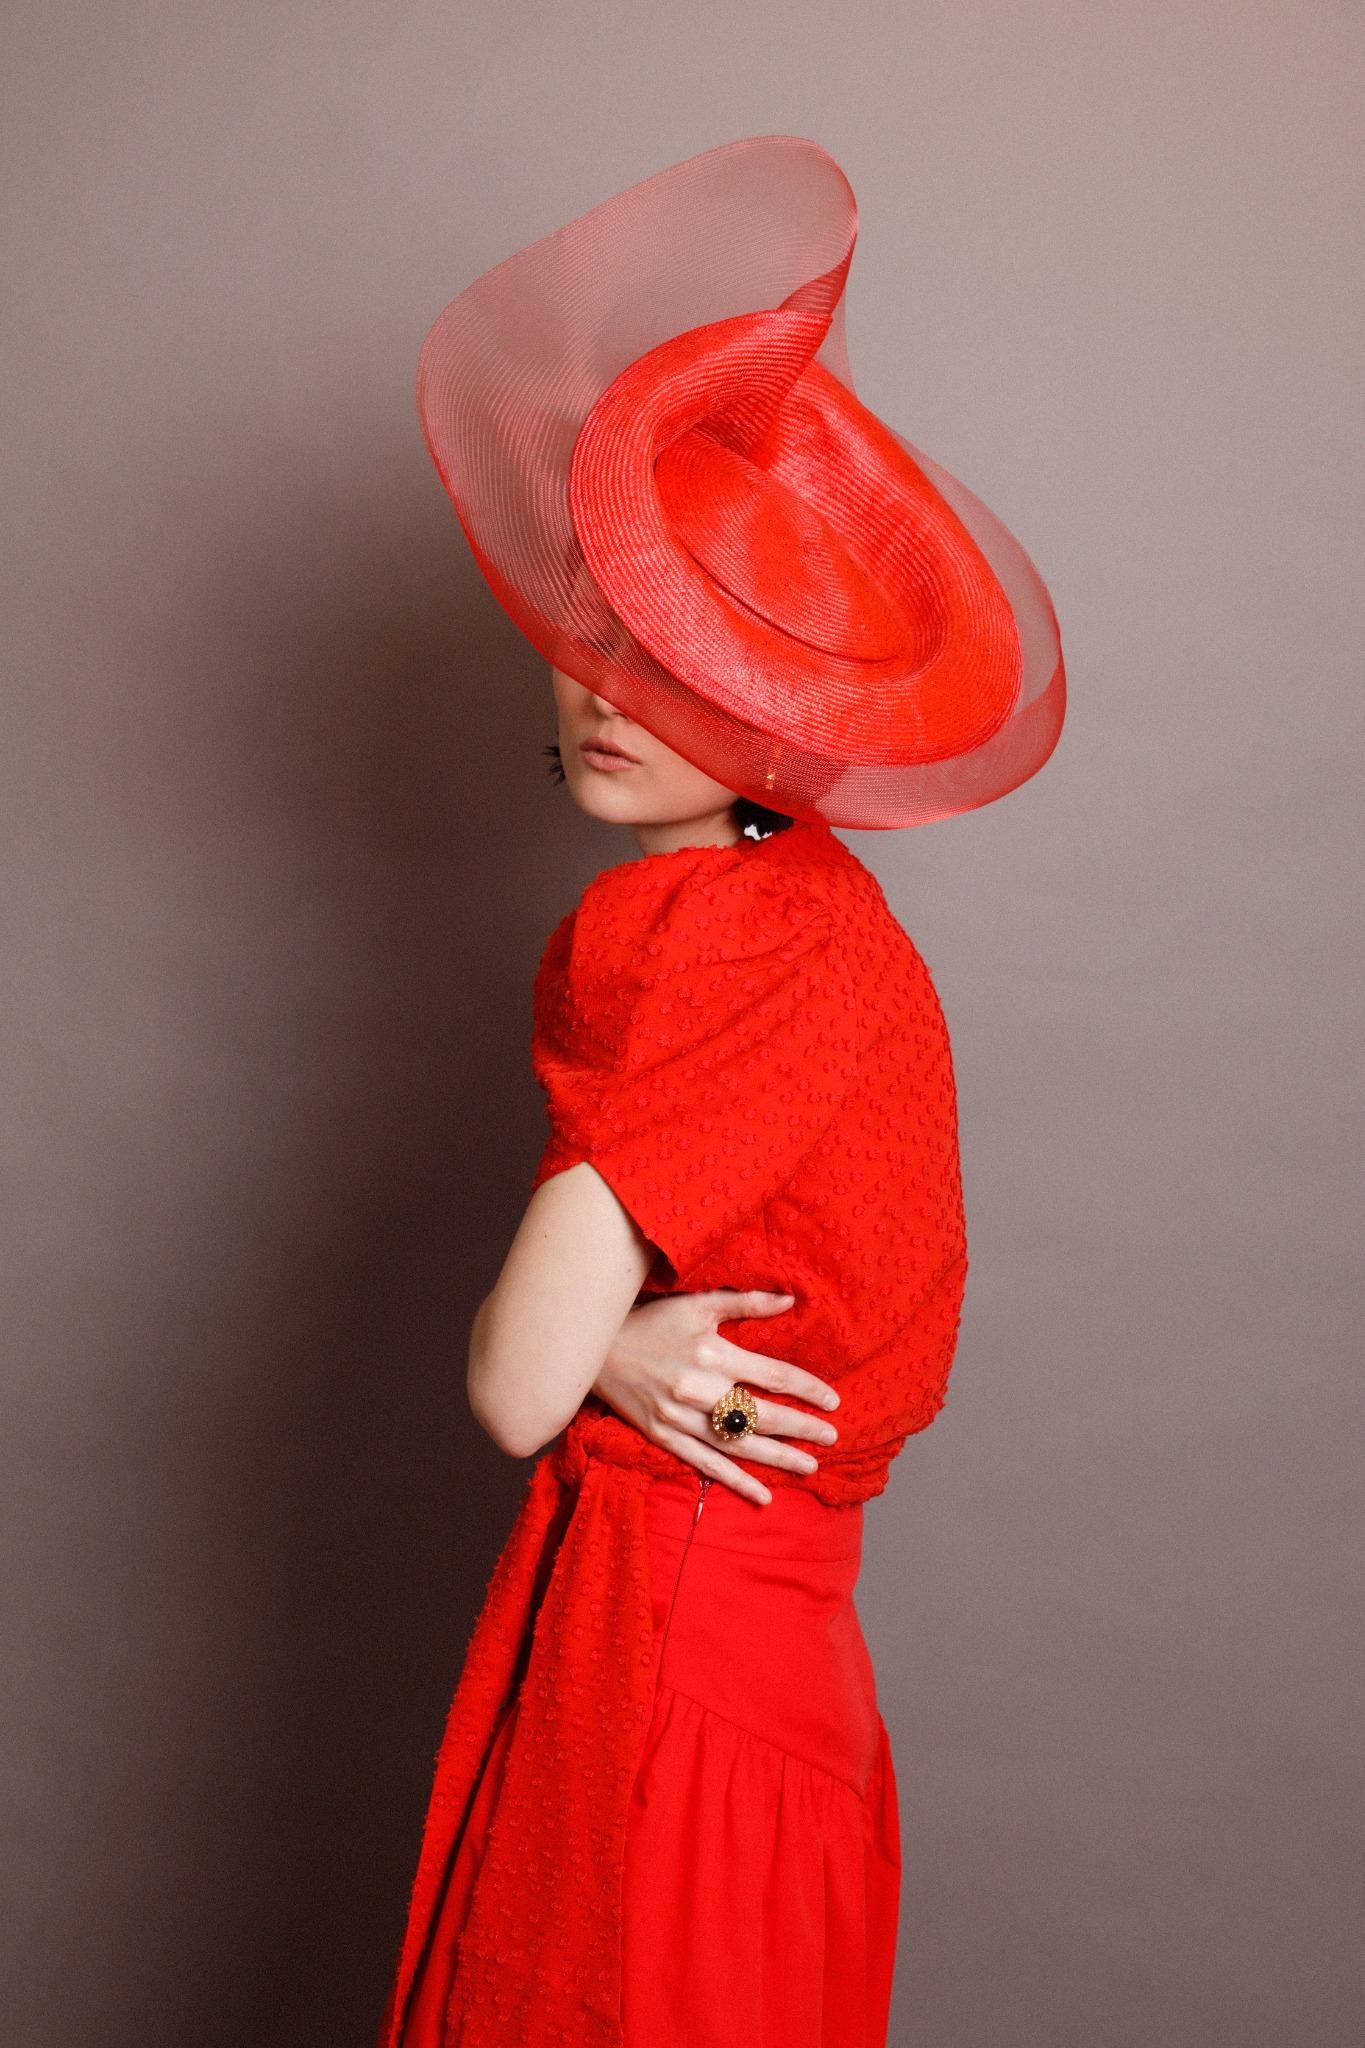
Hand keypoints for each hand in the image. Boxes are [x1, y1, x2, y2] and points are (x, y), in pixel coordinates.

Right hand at [591, 1288, 840, 1505]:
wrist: (593, 1348)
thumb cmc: (650, 1320)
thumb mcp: (697, 1303)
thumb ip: (746, 1302)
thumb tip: (790, 1300)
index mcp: (712, 1354)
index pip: (772, 1375)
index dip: (807, 1389)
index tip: (833, 1401)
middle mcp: (699, 1390)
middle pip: (761, 1415)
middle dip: (801, 1427)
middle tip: (833, 1436)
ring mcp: (680, 1418)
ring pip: (738, 1445)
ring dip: (777, 1458)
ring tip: (810, 1466)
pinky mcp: (663, 1437)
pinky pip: (705, 1464)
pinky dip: (736, 1481)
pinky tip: (764, 1495)